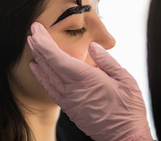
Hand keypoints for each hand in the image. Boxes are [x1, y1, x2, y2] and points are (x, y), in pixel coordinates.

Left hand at [27, 22, 152, 140]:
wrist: (126, 137)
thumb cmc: (128, 108)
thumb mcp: (125, 79)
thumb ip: (107, 61)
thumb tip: (93, 46)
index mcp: (88, 80)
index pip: (59, 59)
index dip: (45, 44)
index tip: (37, 30)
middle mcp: (74, 91)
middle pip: (50, 65)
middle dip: (39, 46)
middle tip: (32, 32)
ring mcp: (70, 101)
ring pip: (48, 77)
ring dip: (38, 59)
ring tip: (33, 45)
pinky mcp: (70, 109)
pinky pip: (51, 90)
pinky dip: (41, 77)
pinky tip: (37, 67)